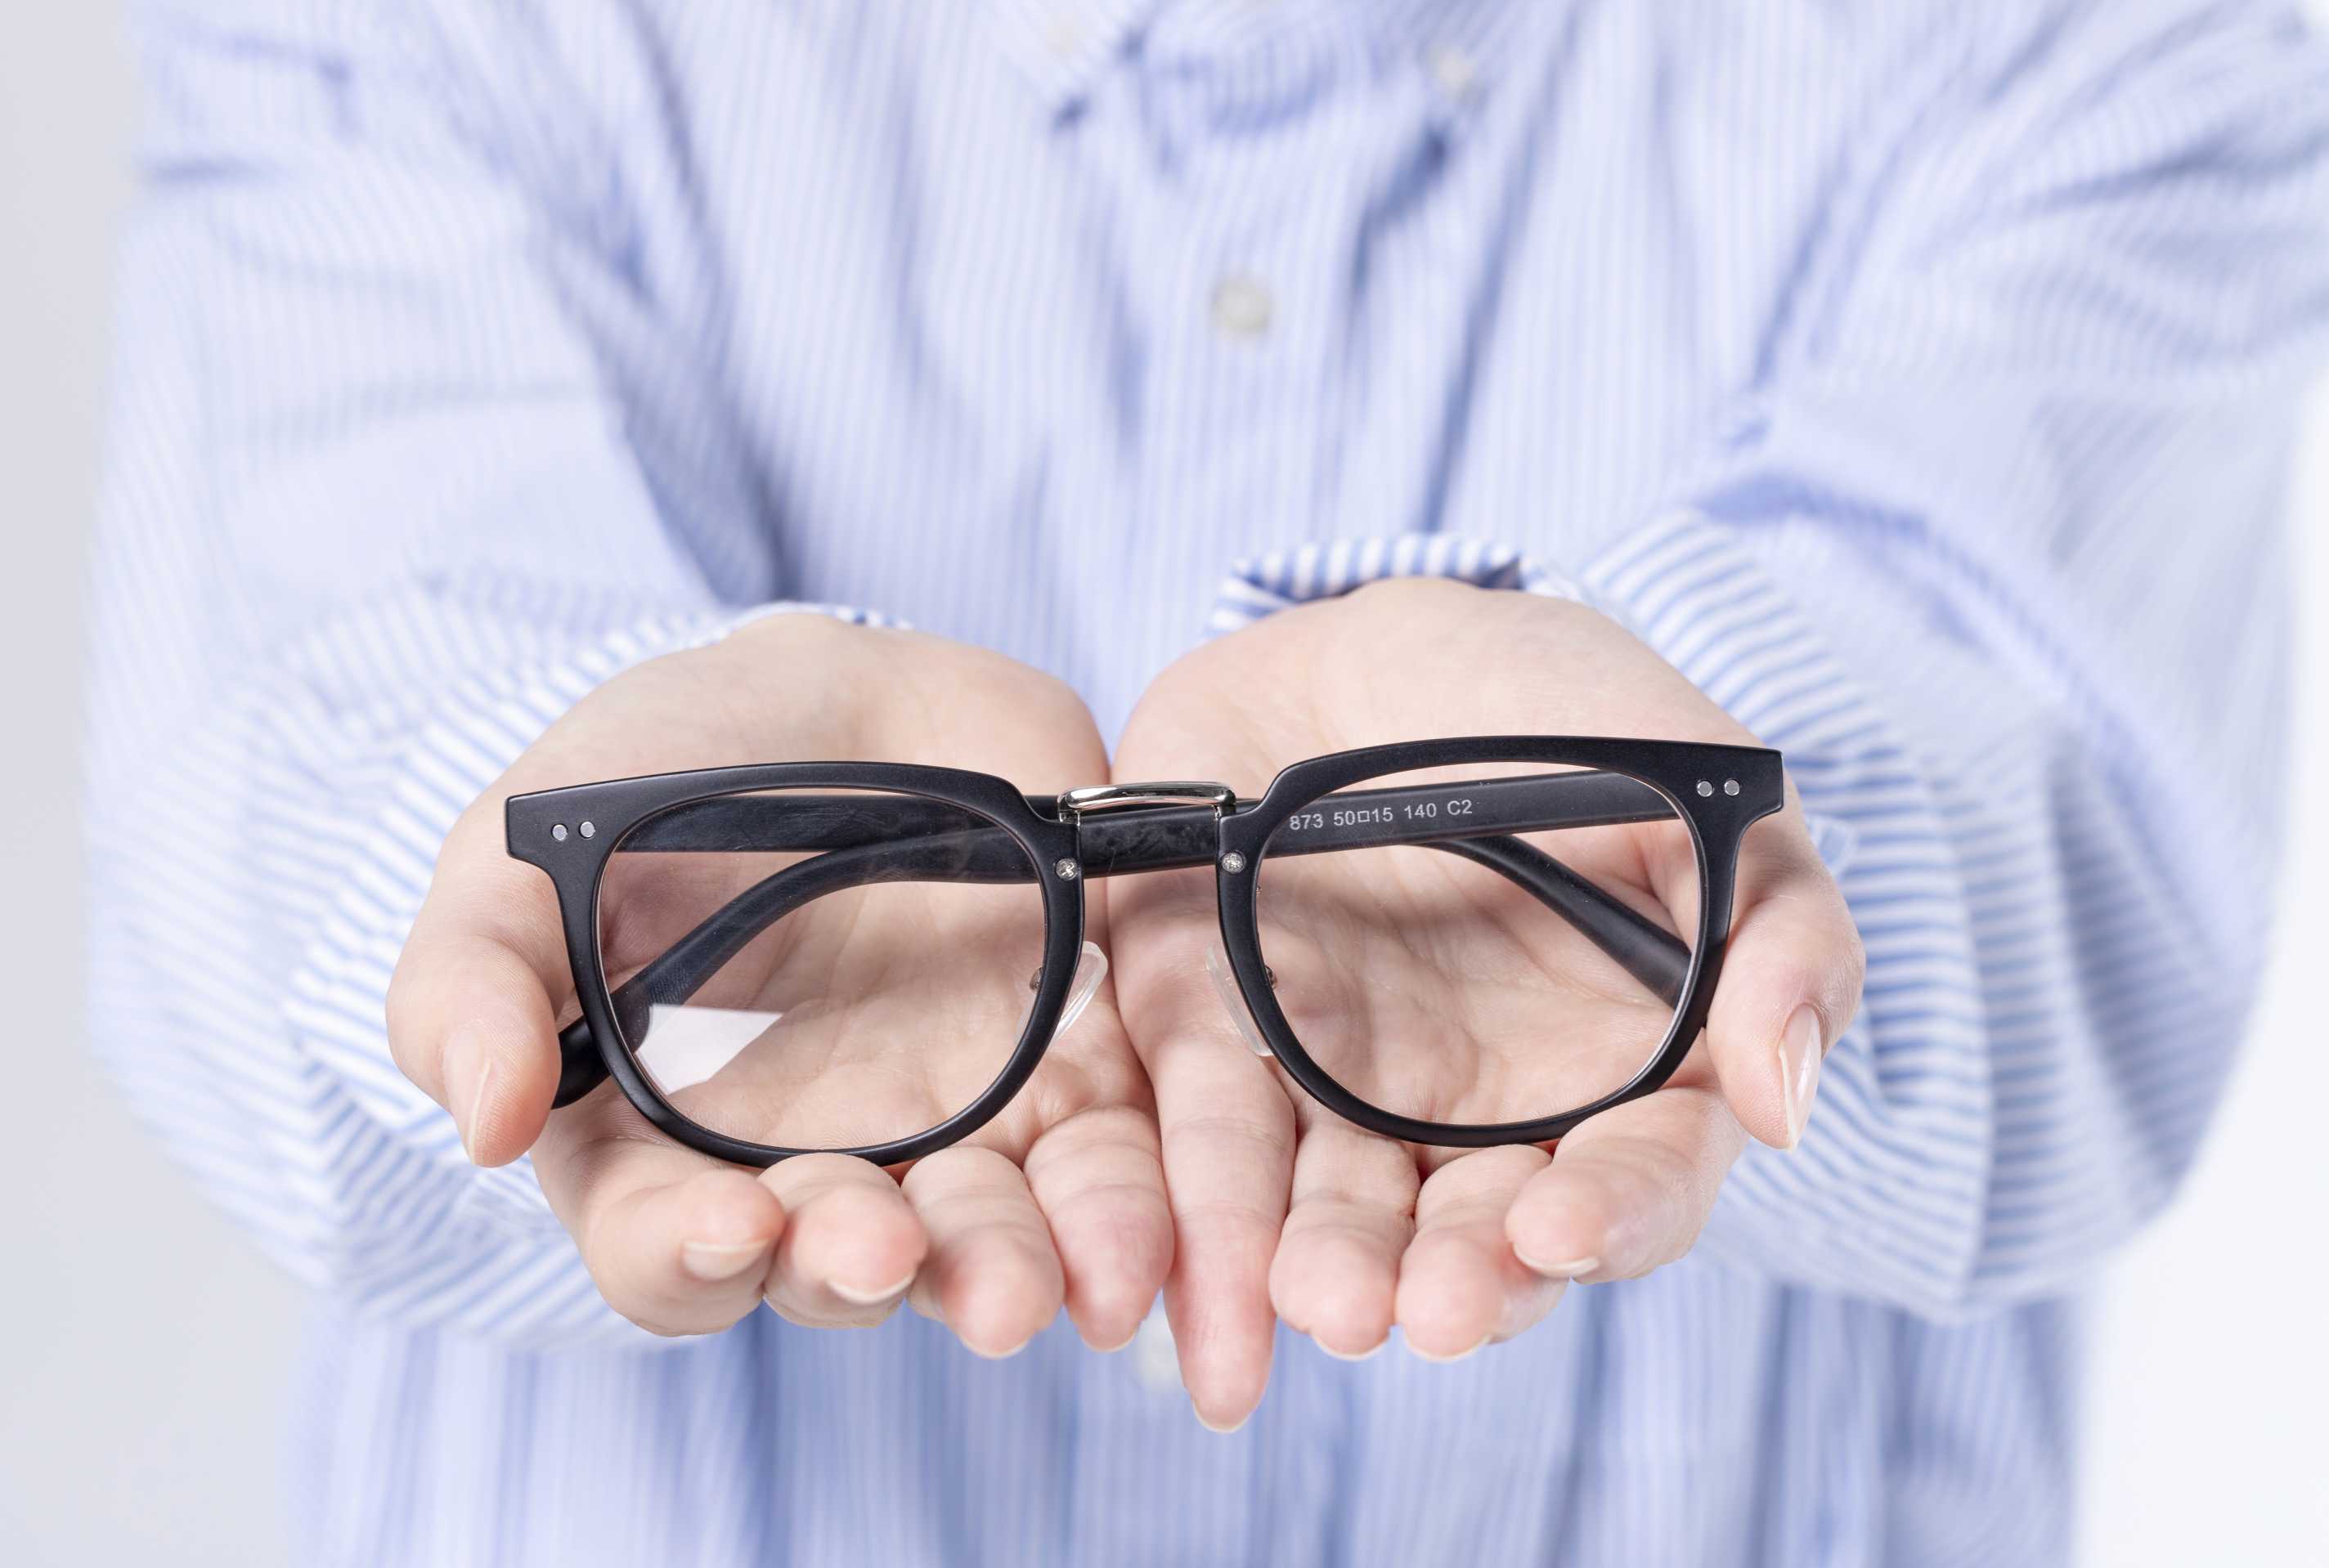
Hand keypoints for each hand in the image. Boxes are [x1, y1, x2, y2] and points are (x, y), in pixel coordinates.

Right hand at [387, 614, 1169, 1353]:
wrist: (835, 698)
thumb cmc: (655, 783)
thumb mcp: (527, 851)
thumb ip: (474, 976)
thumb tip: (479, 1121)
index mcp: (666, 1146)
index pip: (668, 1252)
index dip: (692, 1257)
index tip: (733, 1222)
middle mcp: (817, 1166)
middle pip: (840, 1267)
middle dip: (867, 1269)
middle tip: (891, 1246)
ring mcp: (957, 1131)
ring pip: (992, 1241)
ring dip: (1017, 1271)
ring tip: (1054, 1282)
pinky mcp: (1081, 1074)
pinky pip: (1121, 1158)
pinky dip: (1145, 1205)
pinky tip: (1157, 1234)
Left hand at [1107, 578, 1863, 1427]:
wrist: (1378, 638)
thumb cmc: (1566, 716)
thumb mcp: (1707, 791)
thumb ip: (1781, 936)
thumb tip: (1787, 1105)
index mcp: (1618, 1070)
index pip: (1635, 1180)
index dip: (1612, 1216)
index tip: (1561, 1226)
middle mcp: (1482, 1110)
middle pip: (1480, 1236)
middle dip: (1460, 1283)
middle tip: (1432, 1310)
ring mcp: (1345, 1087)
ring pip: (1342, 1215)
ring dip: (1332, 1274)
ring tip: (1322, 1304)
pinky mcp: (1219, 1046)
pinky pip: (1208, 1136)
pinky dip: (1201, 1218)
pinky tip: (1195, 1289)